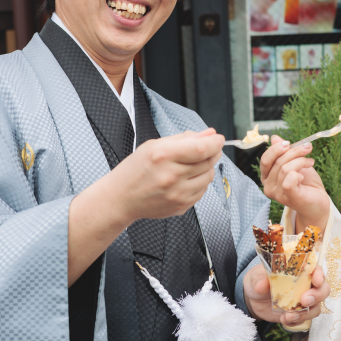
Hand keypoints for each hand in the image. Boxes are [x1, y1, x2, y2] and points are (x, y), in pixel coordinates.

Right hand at [108, 128, 224, 223]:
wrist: (121, 198)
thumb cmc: (135, 170)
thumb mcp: (154, 145)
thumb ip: (184, 138)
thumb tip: (209, 134)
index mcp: (163, 156)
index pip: (201, 149)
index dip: (215, 143)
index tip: (218, 139)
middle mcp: (171, 176)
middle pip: (208, 162)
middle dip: (213, 152)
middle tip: (209, 148)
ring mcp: (177, 194)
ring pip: (208, 177)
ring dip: (206, 168)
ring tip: (192, 165)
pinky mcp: (181, 206)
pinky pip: (202, 191)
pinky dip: (200, 182)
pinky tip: (186, 179)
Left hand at [243, 263, 330, 324]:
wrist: (253, 299)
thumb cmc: (258, 280)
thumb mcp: (255, 277)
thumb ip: (260, 280)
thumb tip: (262, 286)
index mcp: (299, 269)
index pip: (315, 269)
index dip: (320, 274)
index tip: (316, 281)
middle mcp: (305, 284)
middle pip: (323, 289)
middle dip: (317, 296)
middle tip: (305, 301)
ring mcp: (303, 300)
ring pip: (316, 307)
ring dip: (305, 313)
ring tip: (289, 316)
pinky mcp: (298, 313)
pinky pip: (304, 320)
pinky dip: (296, 321)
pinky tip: (284, 320)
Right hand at [259, 136, 329, 230]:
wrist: (318, 200)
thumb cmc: (306, 182)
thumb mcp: (295, 162)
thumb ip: (284, 152)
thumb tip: (274, 137)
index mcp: (267, 176)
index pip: (265, 159)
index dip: (276, 149)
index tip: (289, 142)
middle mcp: (268, 186)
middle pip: (278, 162)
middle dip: (295, 151)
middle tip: (308, 148)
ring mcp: (277, 194)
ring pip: (285, 169)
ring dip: (301, 161)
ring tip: (310, 162)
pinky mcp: (288, 198)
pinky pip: (288, 181)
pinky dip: (298, 174)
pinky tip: (303, 176)